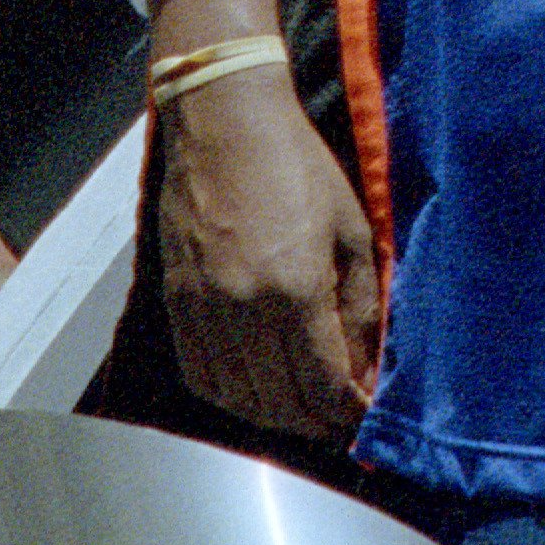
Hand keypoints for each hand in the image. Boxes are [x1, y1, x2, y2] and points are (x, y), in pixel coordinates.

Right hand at [153, 75, 378, 442]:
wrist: (224, 121)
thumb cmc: (295, 164)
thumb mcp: (352, 228)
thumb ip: (362, 305)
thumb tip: (367, 366)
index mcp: (296, 289)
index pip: (325, 385)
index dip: (349, 413)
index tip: (364, 417)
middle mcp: (244, 309)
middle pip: (282, 403)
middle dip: (317, 422)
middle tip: (338, 420)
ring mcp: (204, 309)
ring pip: (239, 399)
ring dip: (275, 417)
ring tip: (302, 411)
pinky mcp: (178, 302)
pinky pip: (200, 376)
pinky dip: (230, 397)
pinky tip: (254, 391)